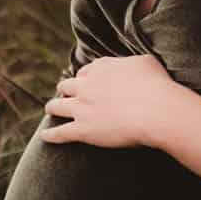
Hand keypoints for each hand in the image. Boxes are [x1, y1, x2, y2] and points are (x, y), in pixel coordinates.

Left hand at [40, 54, 178, 149]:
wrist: (155, 110)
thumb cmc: (157, 86)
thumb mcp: (145, 62)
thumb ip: (132, 62)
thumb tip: (131, 65)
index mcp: (102, 68)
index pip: (87, 71)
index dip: (84, 77)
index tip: (84, 80)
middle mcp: (87, 85)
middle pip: (68, 85)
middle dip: (65, 89)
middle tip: (64, 92)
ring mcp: (82, 107)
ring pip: (58, 106)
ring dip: (53, 107)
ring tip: (50, 109)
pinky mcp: (82, 130)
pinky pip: (61, 133)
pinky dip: (50, 135)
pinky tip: (44, 137)